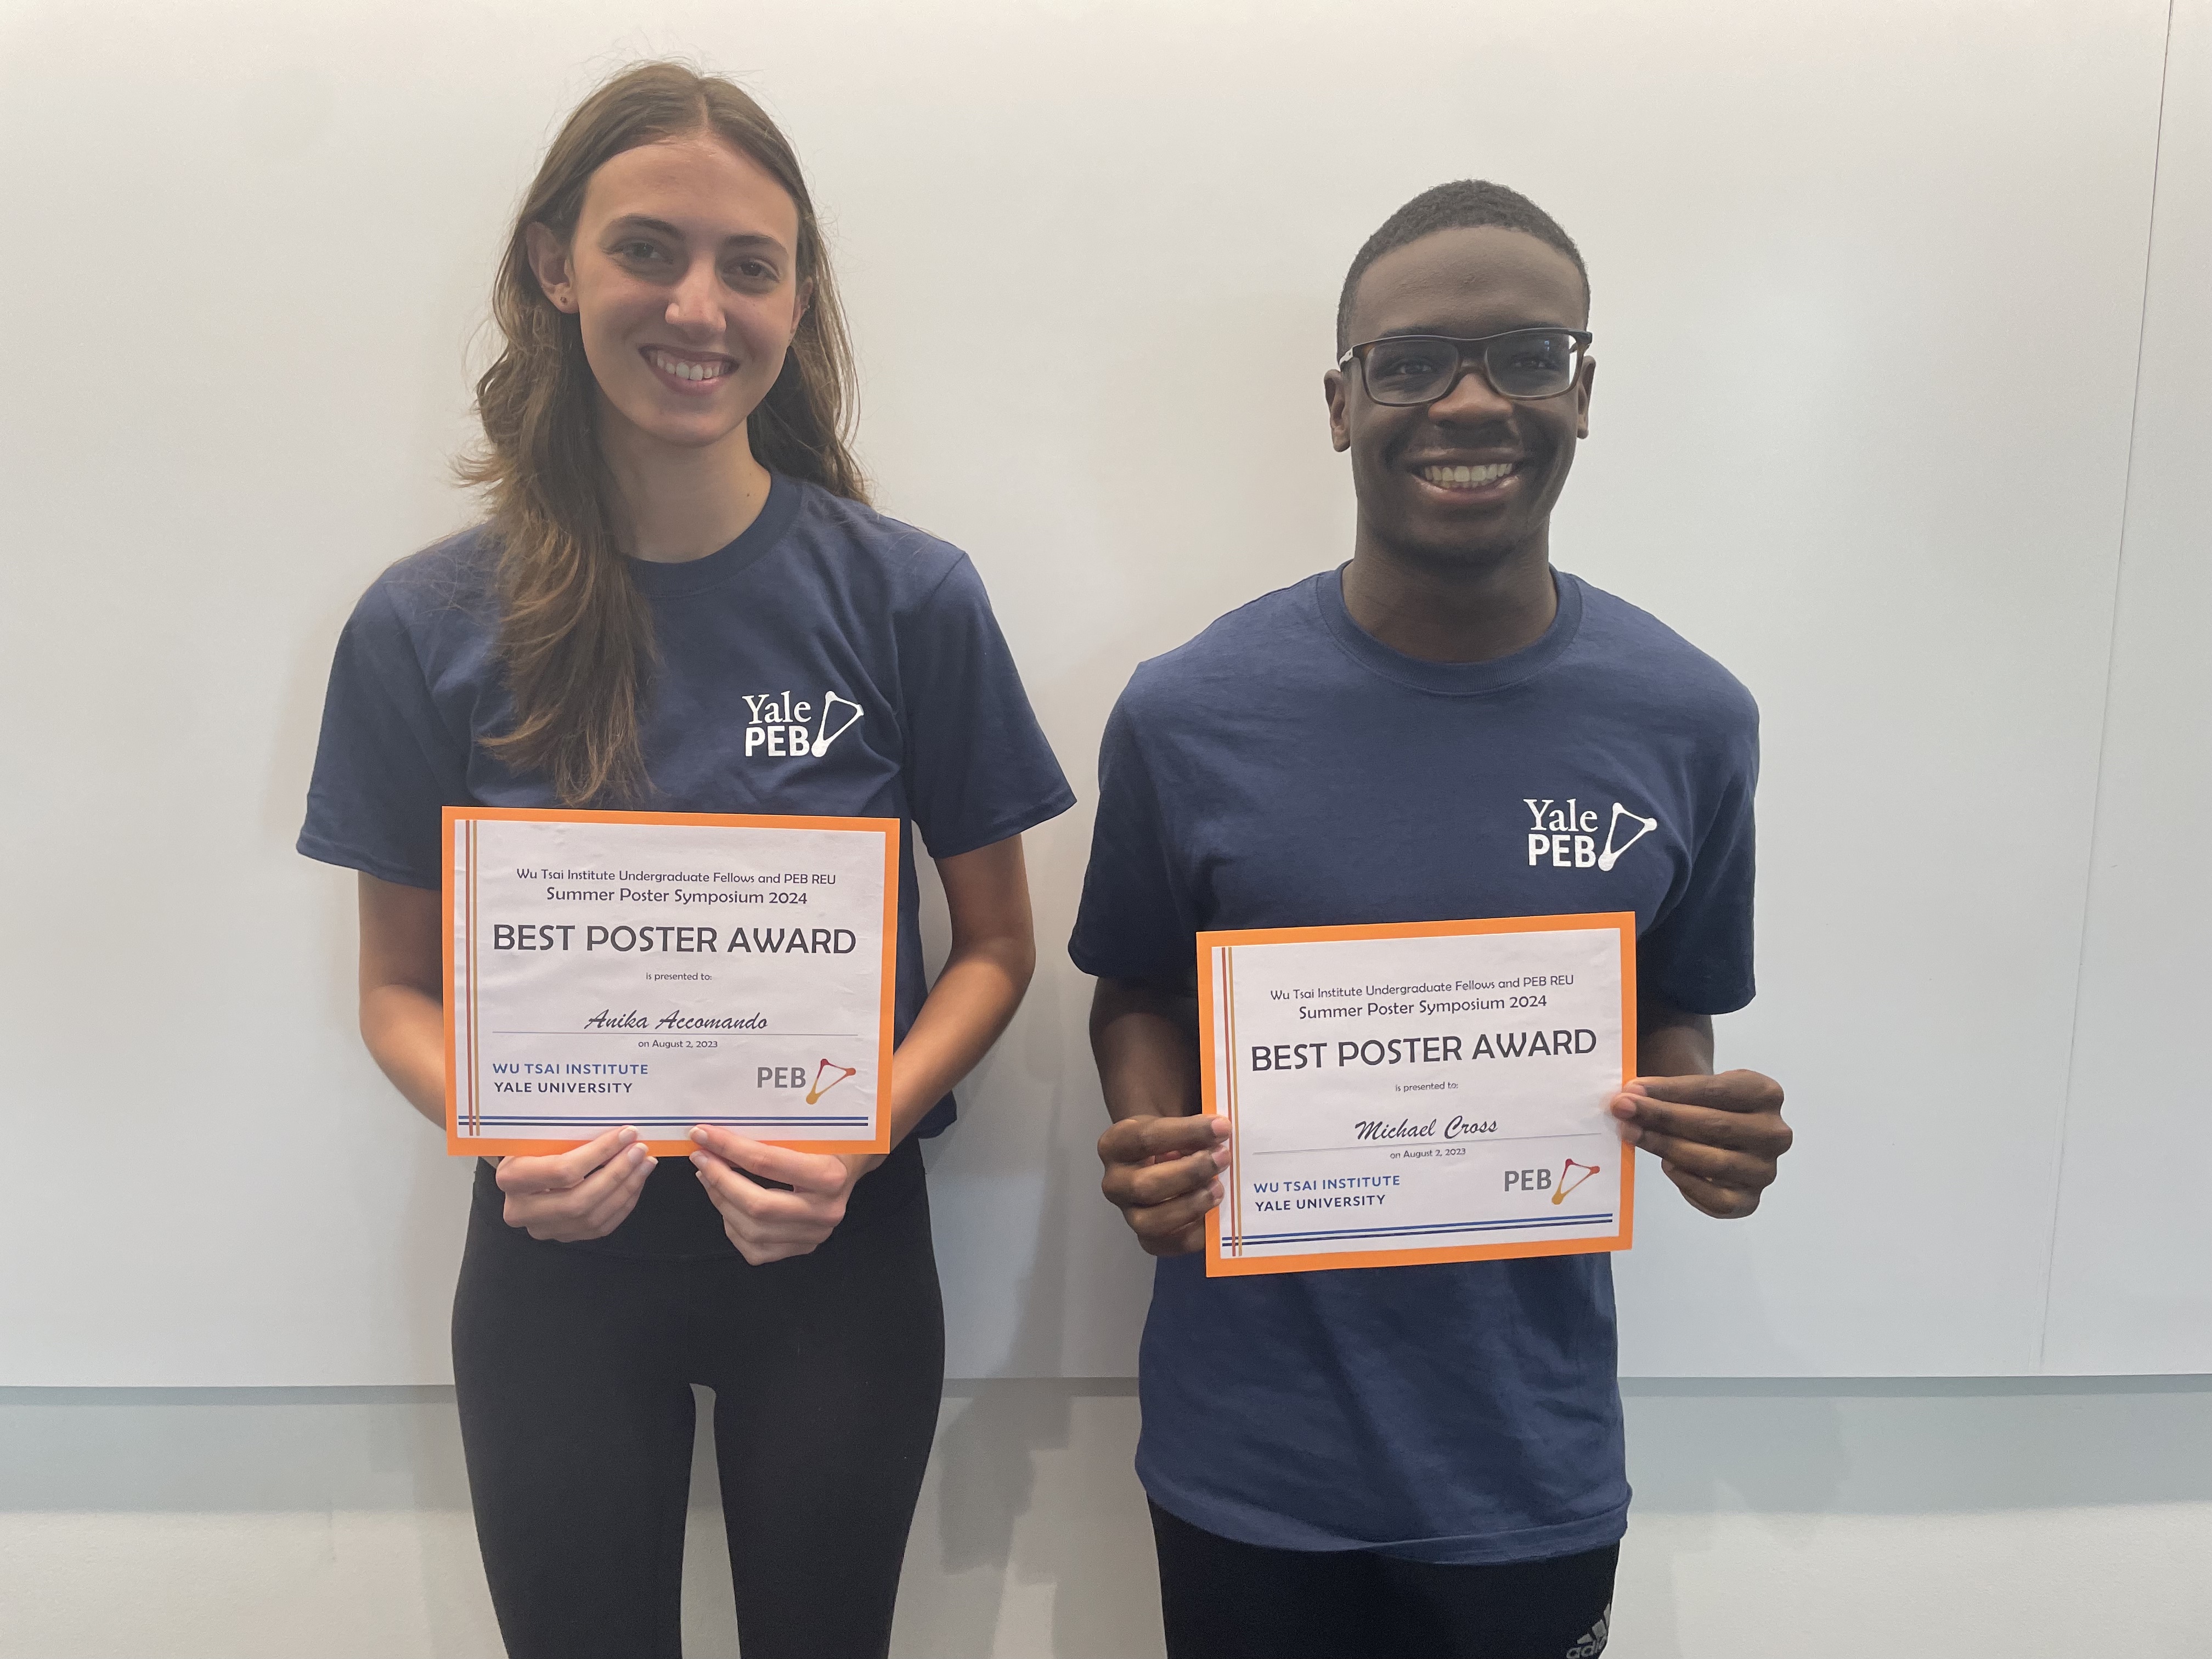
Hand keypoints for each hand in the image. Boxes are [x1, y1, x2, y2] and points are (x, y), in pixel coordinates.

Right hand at [495, 1126, 656, 1240]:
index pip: (562, 1170)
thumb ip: (571, 1135)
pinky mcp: (561, 1237)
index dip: (600, 1153)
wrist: (521, 1171)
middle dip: (617, 1173)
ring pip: (592, 1217)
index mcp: (511, 1178)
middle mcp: (520, 1210)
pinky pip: (599, 1228)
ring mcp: (542, 1228)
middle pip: (579, 1200)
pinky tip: (635, 1183)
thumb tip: (620, 1131)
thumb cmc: (534, 1147)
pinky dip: (622, 1204)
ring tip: (643, 1165)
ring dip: (625, 1189)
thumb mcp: (541, 1136)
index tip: (626, 1134)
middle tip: (639, 1151)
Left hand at [689, 1126, 875, 1264]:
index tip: (703, 1135)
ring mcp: (814, 1235)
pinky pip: (755, 1250)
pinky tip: (727, 1204)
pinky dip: (732, 1227)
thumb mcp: (807, 1130)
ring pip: (752, 1231)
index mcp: (830, 1175)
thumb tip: (715, 1135)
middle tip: (701, 1158)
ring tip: (709, 1177)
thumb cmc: (826, 1142)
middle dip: (720, 1179)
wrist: (850, 1165)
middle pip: (757, 1205)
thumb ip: (768, 1134)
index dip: (728, 1148)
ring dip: (721, 1201)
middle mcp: (825, 1211)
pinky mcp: (803, 1247)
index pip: (767, 1163)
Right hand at [1097, 1114, 1230, 1256]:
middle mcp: (1114, 1183)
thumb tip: (1222, 1132)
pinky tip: (1215, 1215)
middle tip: (1223, 1158)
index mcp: (1115, 1145)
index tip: (1222, 1127)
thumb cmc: (1172, 1141)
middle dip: (1190, 1173)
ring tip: (1219, 1189)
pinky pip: (1171, 1244)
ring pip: (1152, 1221)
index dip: (1187, 1132)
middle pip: (1145, 1185)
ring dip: (1191, 1205)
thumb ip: (1194, 1128)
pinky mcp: (1148, 1240)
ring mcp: (1129, 1215)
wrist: (1162, 1164)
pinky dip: (1196, 1233)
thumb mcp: (1176, 1124)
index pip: (1146, 1139)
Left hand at [1610, 1070, 1790, 1217]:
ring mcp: (1764, 1170)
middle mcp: (1774, 1133)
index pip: (1714, 1090)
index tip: (1631, 1090)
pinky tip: (1667, 1165)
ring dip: (1665, 1147)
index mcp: (1766, 1093)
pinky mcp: (1750, 1201)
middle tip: (1622, 1111)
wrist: (1723, 1131)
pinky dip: (1686, 1182)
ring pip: (1711, 1162)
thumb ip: (1667, 1091)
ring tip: (1633, 1134)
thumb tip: (1628, 1098)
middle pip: (1713, 1126)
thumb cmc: (1705, 1105)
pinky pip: (1714, 1198)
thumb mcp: (1695, 1088)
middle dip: (1661, 1117)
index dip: (1669, 1090)